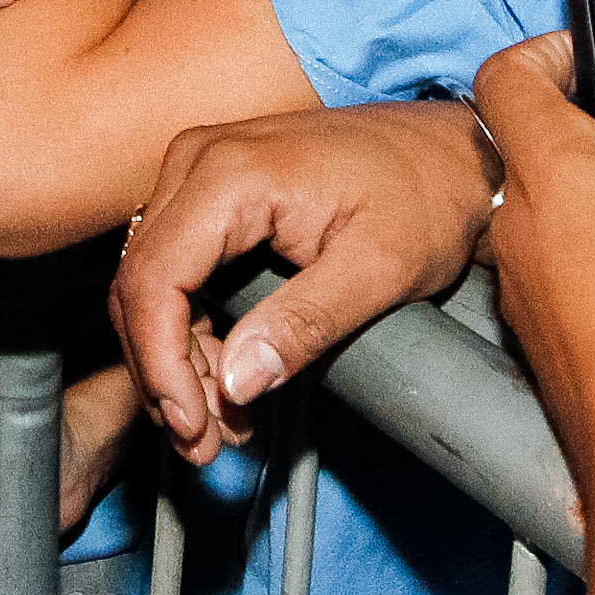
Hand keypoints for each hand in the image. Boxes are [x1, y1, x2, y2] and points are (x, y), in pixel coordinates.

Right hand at [108, 103, 497, 468]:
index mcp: (231, 174)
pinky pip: (175, 266)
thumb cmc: (427, 195)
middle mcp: (199, 161)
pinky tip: (226, 378)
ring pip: (151, 281)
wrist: (453, 152)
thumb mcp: (379, 269)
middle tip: (206, 442)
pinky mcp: (213, 189)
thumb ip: (306, 324)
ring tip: (220, 424)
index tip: (192, 424)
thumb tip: (236, 383)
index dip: (161, 364)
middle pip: (141, 285)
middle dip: (166, 374)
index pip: (154, 280)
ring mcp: (201, 171)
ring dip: (174, 358)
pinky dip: (189, 329)